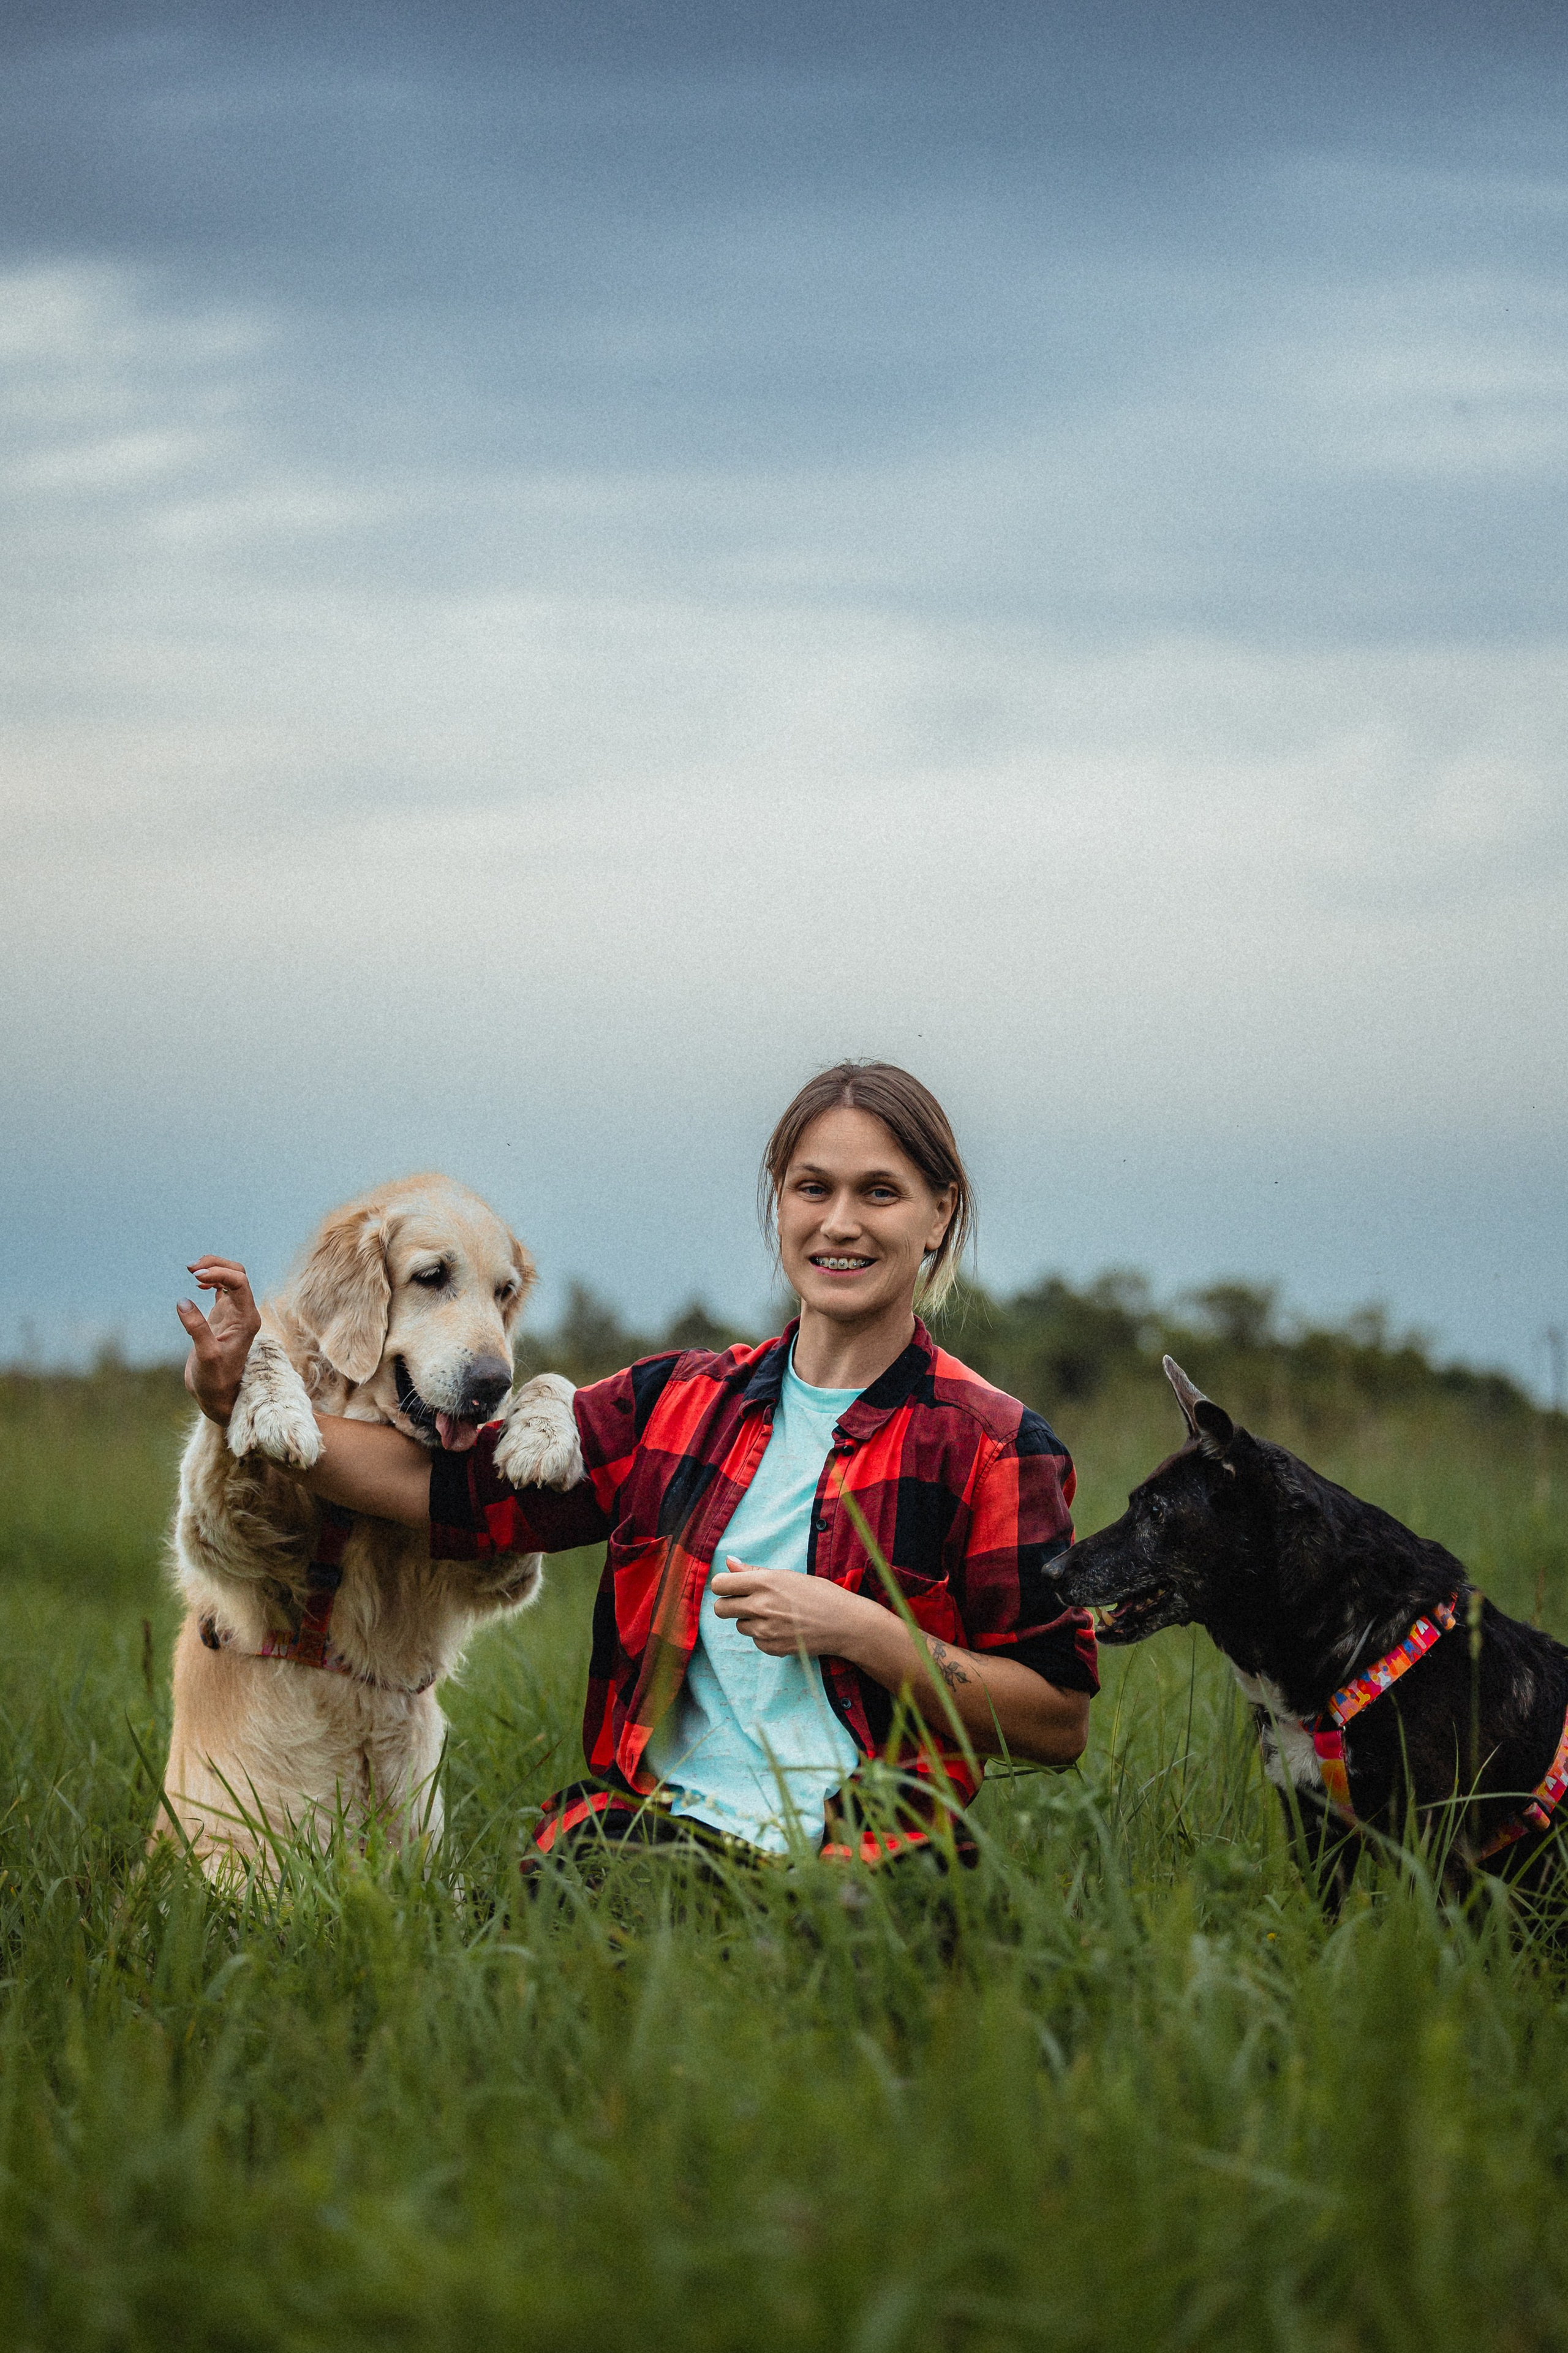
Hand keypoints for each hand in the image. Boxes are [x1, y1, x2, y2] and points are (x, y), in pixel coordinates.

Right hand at [177, 1257, 261, 1425]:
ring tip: (191, 1270)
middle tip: (191, 1268)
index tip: (195, 1276)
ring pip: (230, 1279)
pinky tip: (197, 1284)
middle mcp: (244, 1313)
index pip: (239, 1282)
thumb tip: (183, 1302)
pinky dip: (211, 1281)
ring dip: (213, 1269)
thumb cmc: (215, 1382)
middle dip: (216, 1265)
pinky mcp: (222, 1318)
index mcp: (247, 1320)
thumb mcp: (205, 1357)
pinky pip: (222, 1290)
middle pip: (237, 1274)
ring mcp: (234, 1314)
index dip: (219, 1273)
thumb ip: (197, 1330)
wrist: (217, 1396)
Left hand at [709, 1558, 879, 1658]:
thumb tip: (728, 1561)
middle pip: (720, 1609)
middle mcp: (761, 1606)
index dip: (723, 1585)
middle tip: (745, 1603)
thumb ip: (754, 1572)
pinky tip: (784, 1628)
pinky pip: (755, 1641)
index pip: (719, 1584)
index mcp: (764, 1582)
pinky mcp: (771, 1648)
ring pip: (739, 1626)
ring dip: (750, 1621)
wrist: (845, 1624)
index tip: (731, 1586)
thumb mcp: (788, 1576)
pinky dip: (764, 1636)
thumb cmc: (819, 1594)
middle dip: (728, 1605)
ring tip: (776, 1615)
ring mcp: (765, 1630)